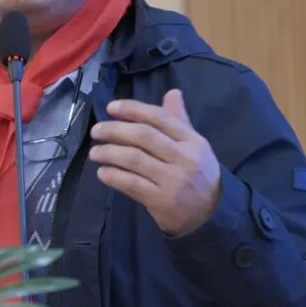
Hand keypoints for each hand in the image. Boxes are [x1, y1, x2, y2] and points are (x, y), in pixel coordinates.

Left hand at [89, 89, 221, 235]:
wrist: (210, 214)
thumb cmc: (198, 174)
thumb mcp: (195, 146)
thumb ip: (179, 120)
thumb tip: (172, 92)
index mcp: (192, 141)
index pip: (159, 118)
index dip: (133, 109)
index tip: (111, 107)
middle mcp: (184, 158)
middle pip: (144, 136)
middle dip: (115, 130)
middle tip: (96, 131)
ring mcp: (173, 180)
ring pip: (134, 159)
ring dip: (109, 153)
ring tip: (94, 152)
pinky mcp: (161, 201)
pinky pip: (132, 184)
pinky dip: (114, 176)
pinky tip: (102, 172)